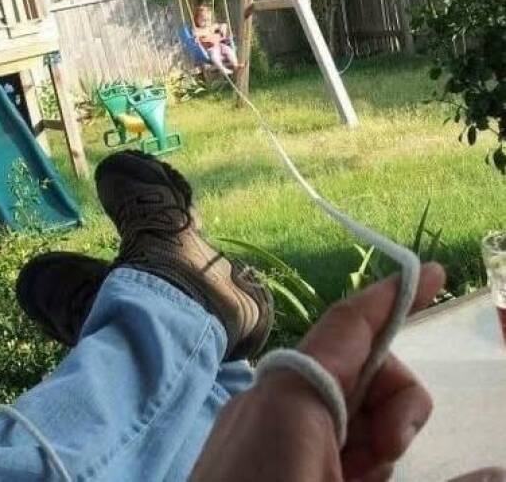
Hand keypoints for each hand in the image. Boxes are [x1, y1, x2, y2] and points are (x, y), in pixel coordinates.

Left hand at [190, 263, 444, 481]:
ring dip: (372, 434)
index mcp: (291, 397)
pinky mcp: (253, 446)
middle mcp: (272, 396)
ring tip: (369, 479)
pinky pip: (315, 425)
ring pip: (340, 401)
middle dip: (394, 403)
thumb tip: (498, 471)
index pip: (350, 324)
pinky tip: (350, 479)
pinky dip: (346, 448)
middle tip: (394, 456)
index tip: (429, 274)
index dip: (393, 296)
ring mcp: (258, 421)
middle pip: (355, 367)